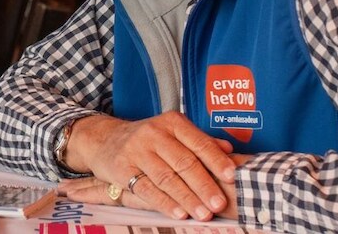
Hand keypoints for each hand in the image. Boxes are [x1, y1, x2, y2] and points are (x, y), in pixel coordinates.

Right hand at [57, 152, 248, 220]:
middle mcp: (153, 133)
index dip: (216, 161)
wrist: (105, 140)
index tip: (231, 177)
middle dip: (204, 185)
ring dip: (187, 198)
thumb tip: (229, 150)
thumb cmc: (149, 140)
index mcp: (172, 122)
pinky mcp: (122, 168)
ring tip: (203, 214)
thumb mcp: (173, 133)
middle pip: (184, 162)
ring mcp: (136, 150)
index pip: (199, 143)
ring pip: (166, 177)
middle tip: (219, 204)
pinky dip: (164, 203)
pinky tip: (179, 213)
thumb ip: (200, 142)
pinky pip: (147, 189)